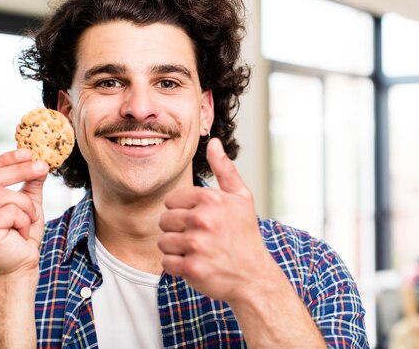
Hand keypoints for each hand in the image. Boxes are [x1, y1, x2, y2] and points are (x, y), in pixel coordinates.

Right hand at [0, 149, 48, 276]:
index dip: (7, 159)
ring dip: (26, 206)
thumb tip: (38, 161)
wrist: (21, 269)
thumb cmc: (21, 238)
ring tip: (29, 219)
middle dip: (22, 170)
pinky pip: (10, 211)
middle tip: (43, 167)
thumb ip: (29, 183)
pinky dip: (24, 219)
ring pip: (4, 194)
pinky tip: (21, 233)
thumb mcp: (27, 204)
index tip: (28, 153)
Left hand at [158, 137, 268, 303]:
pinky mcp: (192, 268)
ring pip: (163, 241)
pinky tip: (195, 264)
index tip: (199, 220)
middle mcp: (203, 220)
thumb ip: (224, 169)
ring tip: (197, 251)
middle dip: (177, 230)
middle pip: (164, 220)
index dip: (182, 211)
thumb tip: (213, 142)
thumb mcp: (241, 198)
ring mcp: (197, 244)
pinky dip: (177, 266)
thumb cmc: (245, 235)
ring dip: (176, 248)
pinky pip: (166, 262)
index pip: (171, 200)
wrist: (254, 276)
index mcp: (211, 199)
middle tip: (198, 238)